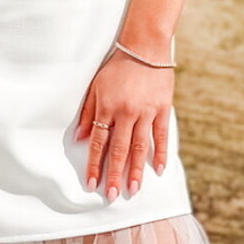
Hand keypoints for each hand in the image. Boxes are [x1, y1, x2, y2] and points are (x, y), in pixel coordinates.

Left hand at [75, 48, 172, 201]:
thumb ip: (88, 114)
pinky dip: (161, 153)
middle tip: (112, 196)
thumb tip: (80, 138)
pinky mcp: (163, 109)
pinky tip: (158, 170)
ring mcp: (146, 112)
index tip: (91, 184)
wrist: (145, 47)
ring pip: (140, 147)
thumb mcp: (96, 87)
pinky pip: (161, 135)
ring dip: (136, 170)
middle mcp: (126, 113)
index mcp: (107, 108)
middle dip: (114, 175)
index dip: (95, 165)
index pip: (99, 143)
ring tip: (133, 190)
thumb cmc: (117, 67)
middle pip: (119, 150)